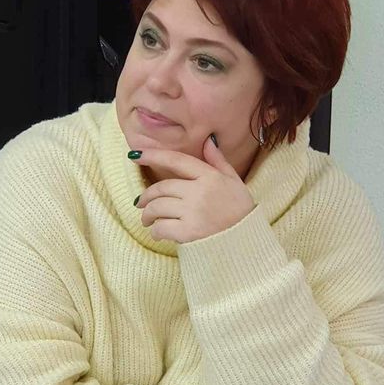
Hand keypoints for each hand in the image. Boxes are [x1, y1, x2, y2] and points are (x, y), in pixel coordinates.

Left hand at [132, 135, 255, 242]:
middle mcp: (200, 191)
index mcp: (210, 176)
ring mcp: (194, 212)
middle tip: (140, 203)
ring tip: (147, 220)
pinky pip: (161, 227)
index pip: (176, 160)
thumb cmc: (240, 212)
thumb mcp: (233, 182)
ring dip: (147, 215)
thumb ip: (218, 161)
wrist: (247, 243)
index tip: (136, 156)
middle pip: (161, 188)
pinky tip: (158, 234)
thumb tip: (208, 141)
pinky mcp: (189, 232)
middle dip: (146, 196)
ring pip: (157, 208)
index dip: (153, 156)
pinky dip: (155, 231)